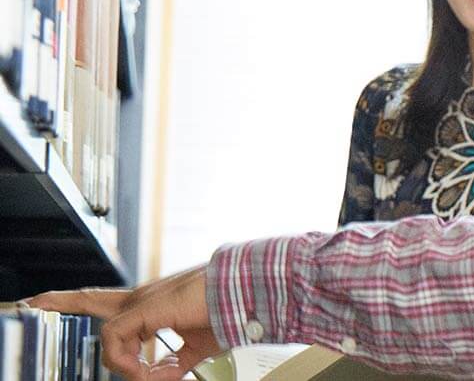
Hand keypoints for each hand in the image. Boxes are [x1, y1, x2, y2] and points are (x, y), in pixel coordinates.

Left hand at [28, 264, 224, 380]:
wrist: (245, 296)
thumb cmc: (227, 313)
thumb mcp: (195, 347)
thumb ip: (173, 363)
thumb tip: (161, 380)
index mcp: (154, 304)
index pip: (110, 302)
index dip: (83, 302)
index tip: (55, 301)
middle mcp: (143, 299)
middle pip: (92, 299)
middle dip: (59, 301)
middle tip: (33, 302)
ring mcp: (143, 302)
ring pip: (107, 332)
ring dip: (122, 364)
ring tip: (148, 376)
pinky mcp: (145, 308)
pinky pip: (116, 338)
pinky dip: (126, 360)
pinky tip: (145, 370)